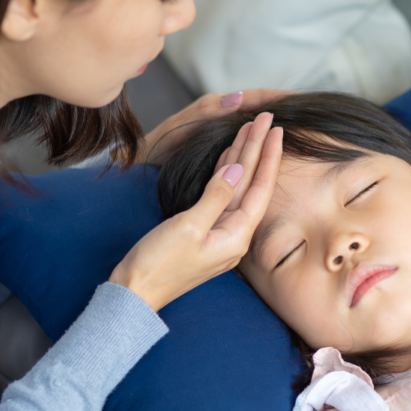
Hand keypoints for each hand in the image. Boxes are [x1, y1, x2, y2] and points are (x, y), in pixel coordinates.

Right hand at [109, 112, 282, 310]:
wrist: (135, 292)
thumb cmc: (159, 265)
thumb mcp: (188, 227)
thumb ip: (216, 197)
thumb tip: (237, 169)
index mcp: (236, 236)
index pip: (259, 187)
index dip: (267, 155)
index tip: (274, 128)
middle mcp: (233, 235)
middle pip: (251, 184)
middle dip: (258, 150)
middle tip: (266, 118)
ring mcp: (219, 234)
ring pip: (236, 188)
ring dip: (243, 158)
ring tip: (250, 129)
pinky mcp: (203, 232)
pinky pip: (220, 196)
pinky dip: (224, 173)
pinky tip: (228, 156)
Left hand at [131, 89, 289, 165]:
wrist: (143, 156)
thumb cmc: (160, 144)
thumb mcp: (184, 127)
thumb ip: (209, 112)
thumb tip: (240, 97)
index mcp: (217, 105)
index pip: (255, 96)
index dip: (278, 97)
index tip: (301, 98)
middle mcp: (222, 110)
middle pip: (259, 103)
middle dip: (283, 103)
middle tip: (310, 105)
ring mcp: (221, 122)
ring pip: (255, 116)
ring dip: (274, 114)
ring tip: (298, 118)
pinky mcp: (219, 135)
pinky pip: (246, 130)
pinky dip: (261, 130)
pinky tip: (272, 138)